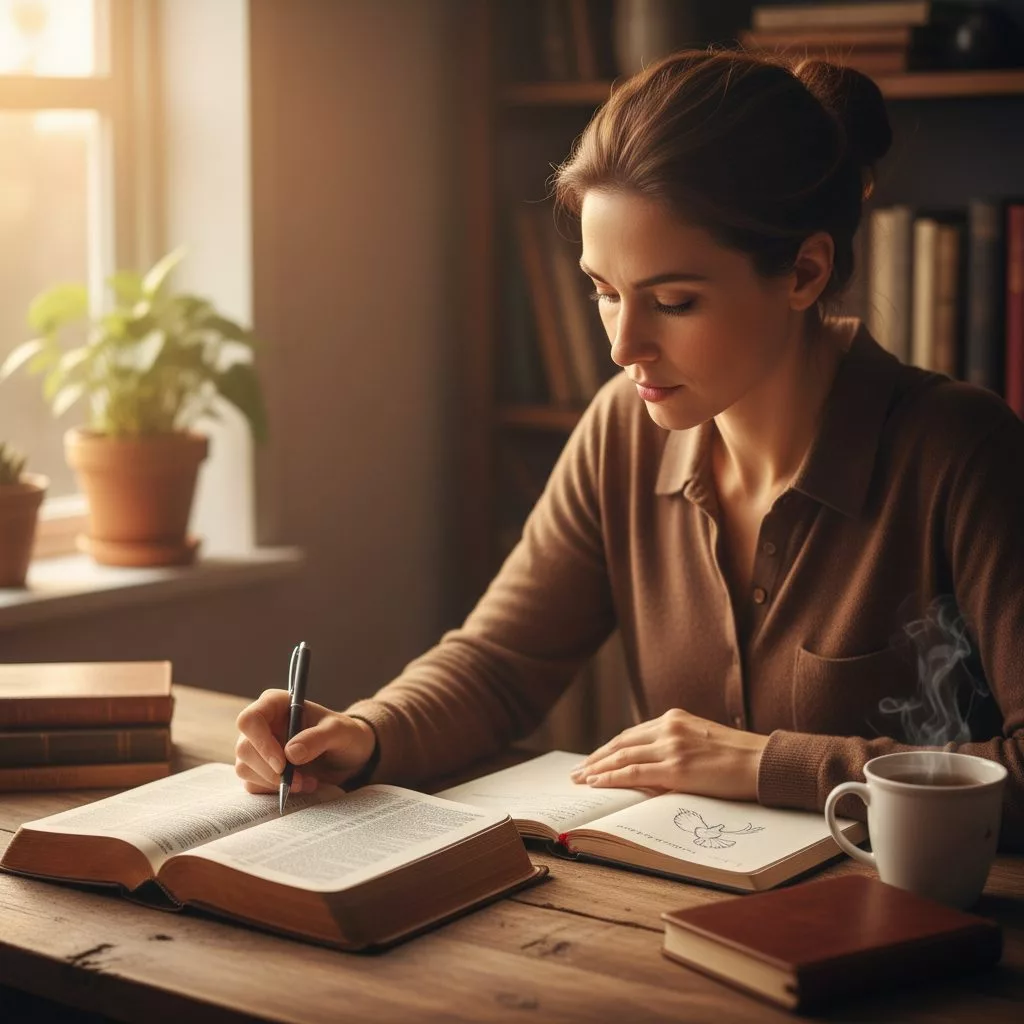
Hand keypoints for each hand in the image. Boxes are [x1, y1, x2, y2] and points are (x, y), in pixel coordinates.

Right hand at [234, 688, 376, 794]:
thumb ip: (317, 738)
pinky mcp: (260, 769)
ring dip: (274, 783)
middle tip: (301, 780)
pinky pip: (253, 784)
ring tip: (307, 782)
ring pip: (245, 769)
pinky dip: (275, 791)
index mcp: (276, 704)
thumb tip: (290, 753)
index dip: (261, 743)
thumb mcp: (340, 732)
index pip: (250, 719)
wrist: (348, 755)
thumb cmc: (345, 734)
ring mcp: (258, 747)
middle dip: (271, 771)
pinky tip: (301, 785)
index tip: (282, 764)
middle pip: (244, 748)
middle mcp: (262, 724)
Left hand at [568, 708, 767, 801]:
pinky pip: (634, 773)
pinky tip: (597, 784)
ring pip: (623, 757)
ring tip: (581, 780)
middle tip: (577, 771)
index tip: (593, 759)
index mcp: (674, 718)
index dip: (608, 748)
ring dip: (597, 769)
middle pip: (621, 743)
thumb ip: (675, 746)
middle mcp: (669, 727)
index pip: (631, 734)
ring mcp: (672, 747)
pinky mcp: (676, 768)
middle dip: (596, 758)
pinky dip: (612, 778)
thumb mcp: (700, 740)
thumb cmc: (738, 756)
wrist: (763, 762)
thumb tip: (651, 767)